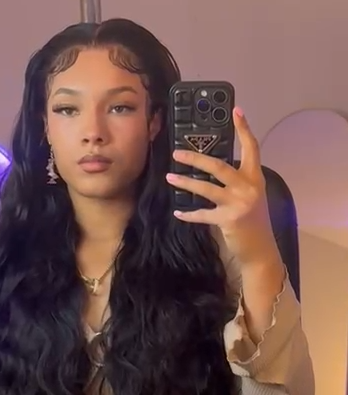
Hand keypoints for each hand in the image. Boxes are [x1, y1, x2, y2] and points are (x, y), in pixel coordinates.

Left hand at [166, 107, 278, 264]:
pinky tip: (178, 212)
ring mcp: (238, 203)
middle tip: (177, 153)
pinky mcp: (228, 219)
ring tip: (169, 177)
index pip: (252, 148)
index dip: (244, 129)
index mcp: (255, 178)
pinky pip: (202, 214)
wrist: (261, 248)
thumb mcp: (251, 196)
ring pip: (206, 188)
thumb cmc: (254, 221)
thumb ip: (237, 181)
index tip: (236, 111)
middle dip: (196, 158)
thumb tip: (211, 168)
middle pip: (219, 166)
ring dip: (185, 182)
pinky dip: (189, 214)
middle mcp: (248, 187)